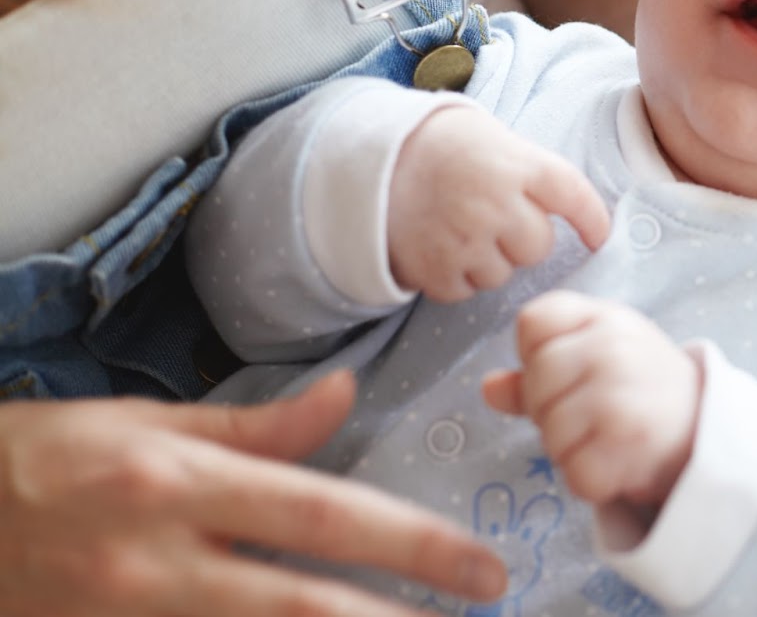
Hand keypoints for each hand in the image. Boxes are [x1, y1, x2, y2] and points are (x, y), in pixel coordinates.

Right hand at [0, 372, 505, 616]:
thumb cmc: (39, 462)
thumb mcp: (141, 423)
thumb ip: (252, 424)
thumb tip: (346, 394)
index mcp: (174, 484)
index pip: (317, 513)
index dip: (406, 543)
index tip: (477, 566)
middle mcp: (157, 563)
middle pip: (301, 604)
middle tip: (480, 616)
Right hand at [388, 104, 610, 301]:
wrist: (371, 158)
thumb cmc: (442, 146)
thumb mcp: (495, 140)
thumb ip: (533, 172)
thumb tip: (573, 209)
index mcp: (517, 164)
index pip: (573, 196)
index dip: (592, 220)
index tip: (599, 236)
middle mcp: (497, 204)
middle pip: (539, 247)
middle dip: (524, 238)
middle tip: (495, 216)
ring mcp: (466, 240)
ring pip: (504, 273)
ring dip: (490, 259)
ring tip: (461, 227)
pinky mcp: (436, 270)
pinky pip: (467, 290)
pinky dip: (457, 276)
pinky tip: (441, 245)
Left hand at [482, 291, 701, 509]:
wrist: (709, 429)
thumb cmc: (643, 389)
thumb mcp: (598, 359)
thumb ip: (539, 369)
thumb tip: (488, 388)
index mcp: (605, 317)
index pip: (533, 321)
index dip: (535, 352)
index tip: (565, 370)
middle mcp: (613, 346)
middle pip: (535, 380)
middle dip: (549, 409)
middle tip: (588, 415)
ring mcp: (621, 391)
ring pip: (550, 431)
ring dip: (569, 448)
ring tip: (605, 438)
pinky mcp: (629, 439)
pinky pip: (574, 472)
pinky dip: (590, 479)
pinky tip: (617, 462)